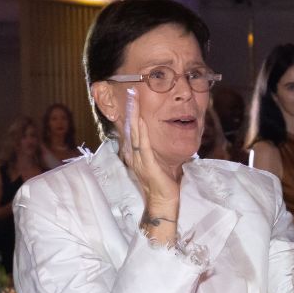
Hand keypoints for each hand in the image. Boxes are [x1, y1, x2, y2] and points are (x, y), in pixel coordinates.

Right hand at [120, 87, 180, 213]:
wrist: (163, 200)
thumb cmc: (163, 181)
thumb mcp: (157, 159)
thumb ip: (154, 147)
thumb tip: (157, 133)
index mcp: (135, 153)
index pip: (131, 129)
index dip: (130, 113)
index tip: (132, 97)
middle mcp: (134, 155)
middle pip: (130, 128)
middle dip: (130, 109)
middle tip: (130, 92)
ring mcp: (139, 160)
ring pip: (134, 134)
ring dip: (133, 116)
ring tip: (133, 101)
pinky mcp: (147, 165)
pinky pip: (143, 146)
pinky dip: (141, 133)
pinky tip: (141, 121)